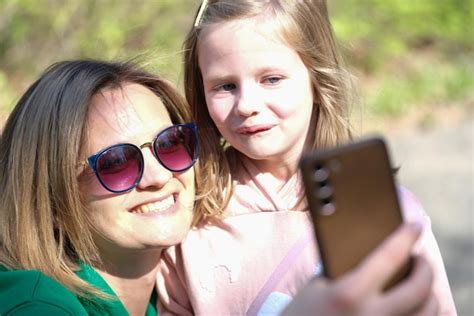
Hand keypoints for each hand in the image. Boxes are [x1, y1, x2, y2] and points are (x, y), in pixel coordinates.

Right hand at [282, 223, 438, 315]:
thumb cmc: (302, 314)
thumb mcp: (316, 286)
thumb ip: (344, 268)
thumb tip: (373, 250)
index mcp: (349, 294)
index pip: (389, 256)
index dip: (406, 236)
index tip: (416, 225)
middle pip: (419, 288)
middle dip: (425, 267)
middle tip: (418, 257)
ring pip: (428, 312)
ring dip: (429, 292)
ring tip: (419, 281)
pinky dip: (426, 314)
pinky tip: (421, 305)